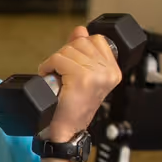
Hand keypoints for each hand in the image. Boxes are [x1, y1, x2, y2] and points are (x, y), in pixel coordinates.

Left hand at [40, 24, 122, 143]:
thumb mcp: (82, 76)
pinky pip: (58, 59)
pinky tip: (49, 76)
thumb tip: (80, 29)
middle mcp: (109, 72)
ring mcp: (96, 75)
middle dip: (65, 54)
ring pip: (68, 50)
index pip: (96, 40)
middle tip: (60, 72)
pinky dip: (48, 66)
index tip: (71, 63)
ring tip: (56, 76)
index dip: (78, 47)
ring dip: (55, 61)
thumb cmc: (72, 108)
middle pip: (80, 43)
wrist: (66, 132)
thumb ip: (82, 51)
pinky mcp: (81, 79)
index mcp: (113, 71)